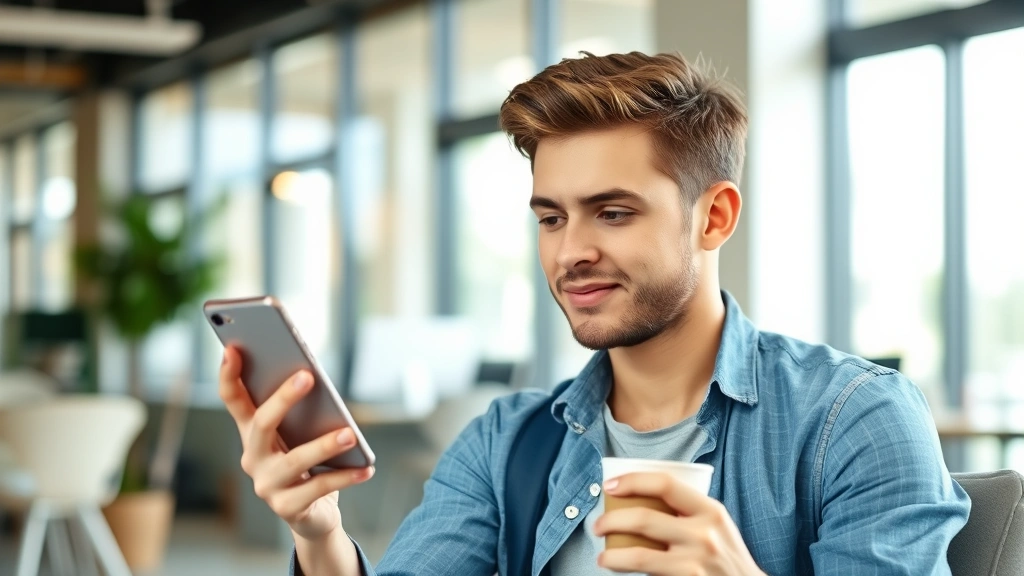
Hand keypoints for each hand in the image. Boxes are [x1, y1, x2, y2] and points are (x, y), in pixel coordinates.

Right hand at [218, 346, 374, 541]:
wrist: (313, 513)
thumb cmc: (309, 463)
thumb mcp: (302, 434)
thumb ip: (303, 410)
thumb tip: (315, 377)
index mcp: (252, 433)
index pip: (234, 400)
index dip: (229, 375)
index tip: (233, 348)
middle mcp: (253, 457)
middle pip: (261, 424)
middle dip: (283, 399)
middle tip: (308, 376)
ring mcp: (267, 484)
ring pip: (295, 460)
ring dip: (324, 445)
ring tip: (350, 434)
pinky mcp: (286, 507)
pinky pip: (319, 488)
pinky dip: (345, 477)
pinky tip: (366, 468)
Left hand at [594, 472, 764, 575]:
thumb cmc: (723, 553)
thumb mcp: (715, 524)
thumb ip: (688, 509)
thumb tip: (639, 493)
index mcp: (710, 510)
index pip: (665, 483)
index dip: (632, 480)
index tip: (609, 486)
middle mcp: (704, 534)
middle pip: (643, 518)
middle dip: (610, 520)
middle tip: (598, 525)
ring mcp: (696, 562)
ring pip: (639, 555)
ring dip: (611, 554)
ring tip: (602, 556)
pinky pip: (646, 574)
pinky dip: (624, 569)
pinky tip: (615, 568)